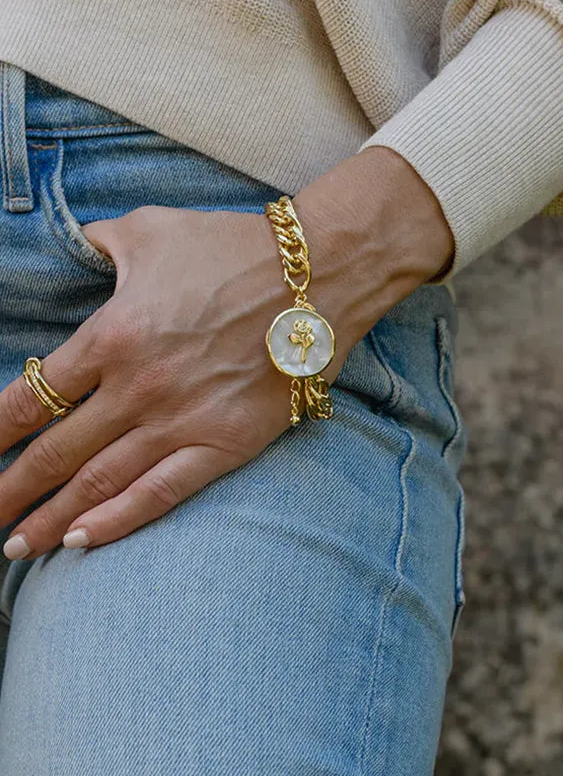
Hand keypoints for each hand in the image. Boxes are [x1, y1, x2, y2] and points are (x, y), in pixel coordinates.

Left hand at [0, 147, 453, 560]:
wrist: (319, 276)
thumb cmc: (232, 247)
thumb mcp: (151, 228)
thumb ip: (98, 244)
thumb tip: (74, 248)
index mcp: (113, 334)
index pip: (31, 399)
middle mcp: (139, 387)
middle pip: (55, 452)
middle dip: (9, 490)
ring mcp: (183, 420)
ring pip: (99, 483)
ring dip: (49, 519)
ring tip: (14, 547)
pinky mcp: (225, 443)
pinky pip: (162, 493)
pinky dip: (119, 521)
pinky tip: (81, 542)